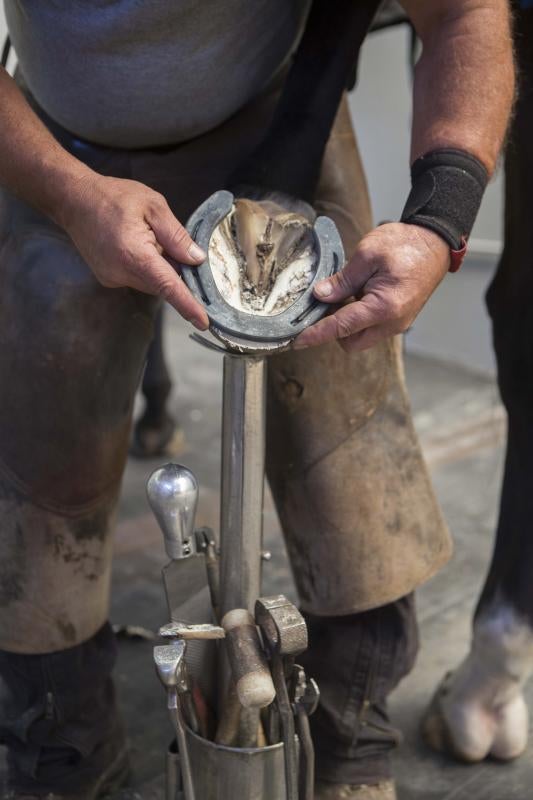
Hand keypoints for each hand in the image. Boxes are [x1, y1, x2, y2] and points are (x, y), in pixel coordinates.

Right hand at [60, 173, 208, 328]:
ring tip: (148, 237)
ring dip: (159, 268)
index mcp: (134, 254)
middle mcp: (121, 272)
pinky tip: (137, 244)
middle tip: (174, 244)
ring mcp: (112, 278)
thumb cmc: (112, 197)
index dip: (188, 305)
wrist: (73, 199)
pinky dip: (146, 267)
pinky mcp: (109, 279)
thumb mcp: (153, 206)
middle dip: (175, 271)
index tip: (203, 322)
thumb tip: (196, 259)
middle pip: (162, 284)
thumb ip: (176, 235)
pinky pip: (138, 279)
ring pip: (151, 283)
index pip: (167, 286)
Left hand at [294, 222, 449, 351]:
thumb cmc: (406, 244)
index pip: (341, 327)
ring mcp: (398, 323)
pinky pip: (372, 328)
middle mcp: (392, 322)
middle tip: (325, 304)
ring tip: (345, 293)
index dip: (317, 334)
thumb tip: (321, 295)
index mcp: (384, 307)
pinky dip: (359, 318)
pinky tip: (357, 294)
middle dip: (334, 330)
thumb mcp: (368, 255)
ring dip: (347, 324)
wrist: (435, 243)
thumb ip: (343, 279)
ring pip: (361, 337)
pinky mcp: (398, 319)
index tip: (298, 340)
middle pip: (351, 342)